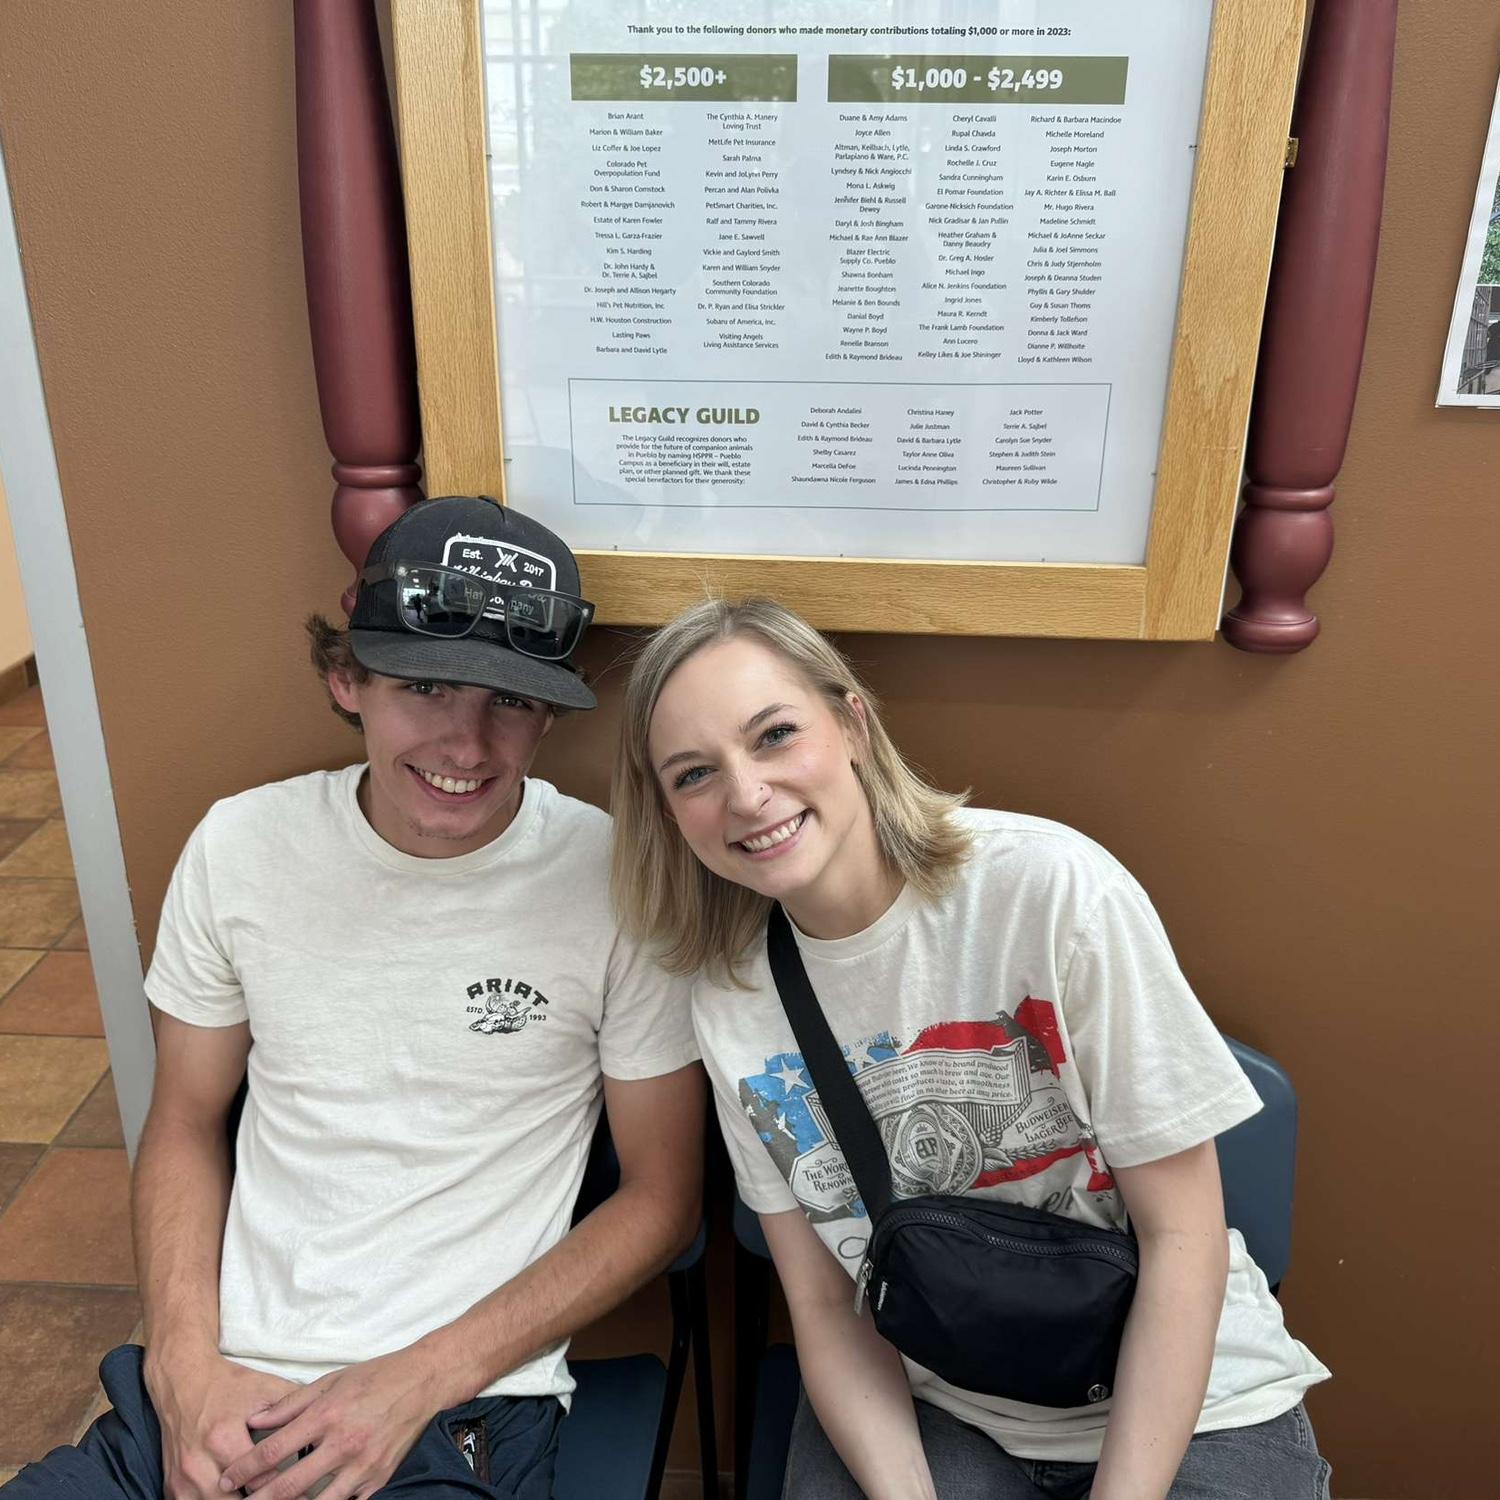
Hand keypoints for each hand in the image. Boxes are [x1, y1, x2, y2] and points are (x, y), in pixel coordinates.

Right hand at [145, 1349, 297, 1499]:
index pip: (258, 1481)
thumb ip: (293, 1408)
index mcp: (223, 1439)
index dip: (285, 1490)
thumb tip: (321, 1424)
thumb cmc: (227, 1384)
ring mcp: (181, 1478)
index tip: (304, 1494)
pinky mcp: (171, 1484)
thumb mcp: (264, 1389)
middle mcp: (199, 1463)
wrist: (183, 1379)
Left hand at [216, 1349, 441, 1499]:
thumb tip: (255, 1421)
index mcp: (328, 1416)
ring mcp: (363, 1466)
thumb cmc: (376, 1377)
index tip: (226, 1479)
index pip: (274, 1450)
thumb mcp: (331, 1381)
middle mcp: (343, 1444)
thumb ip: (290, 1404)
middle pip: (289, 1486)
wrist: (423, 1381)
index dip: (244, 1469)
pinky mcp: (379, 1479)